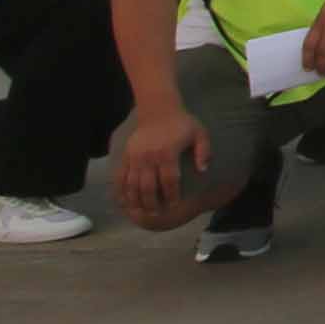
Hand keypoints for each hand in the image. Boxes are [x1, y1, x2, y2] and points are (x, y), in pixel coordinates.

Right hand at [114, 102, 211, 228]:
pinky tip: (123, 202)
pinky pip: (120, 176)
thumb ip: (204, 152)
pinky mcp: (126, 156)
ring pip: (132, 184)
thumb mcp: (199, 133)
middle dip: (152, 203)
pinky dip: (120, 191)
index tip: (174, 205)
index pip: (169, 180)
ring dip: (135, 201)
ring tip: (140, 212)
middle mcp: (149, 157)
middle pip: (148, 186)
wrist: (158, 109)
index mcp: (167, 153)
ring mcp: (134, 157)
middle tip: (157, 214)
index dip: (172, 195)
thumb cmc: (182, 123)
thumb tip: (203, 170)